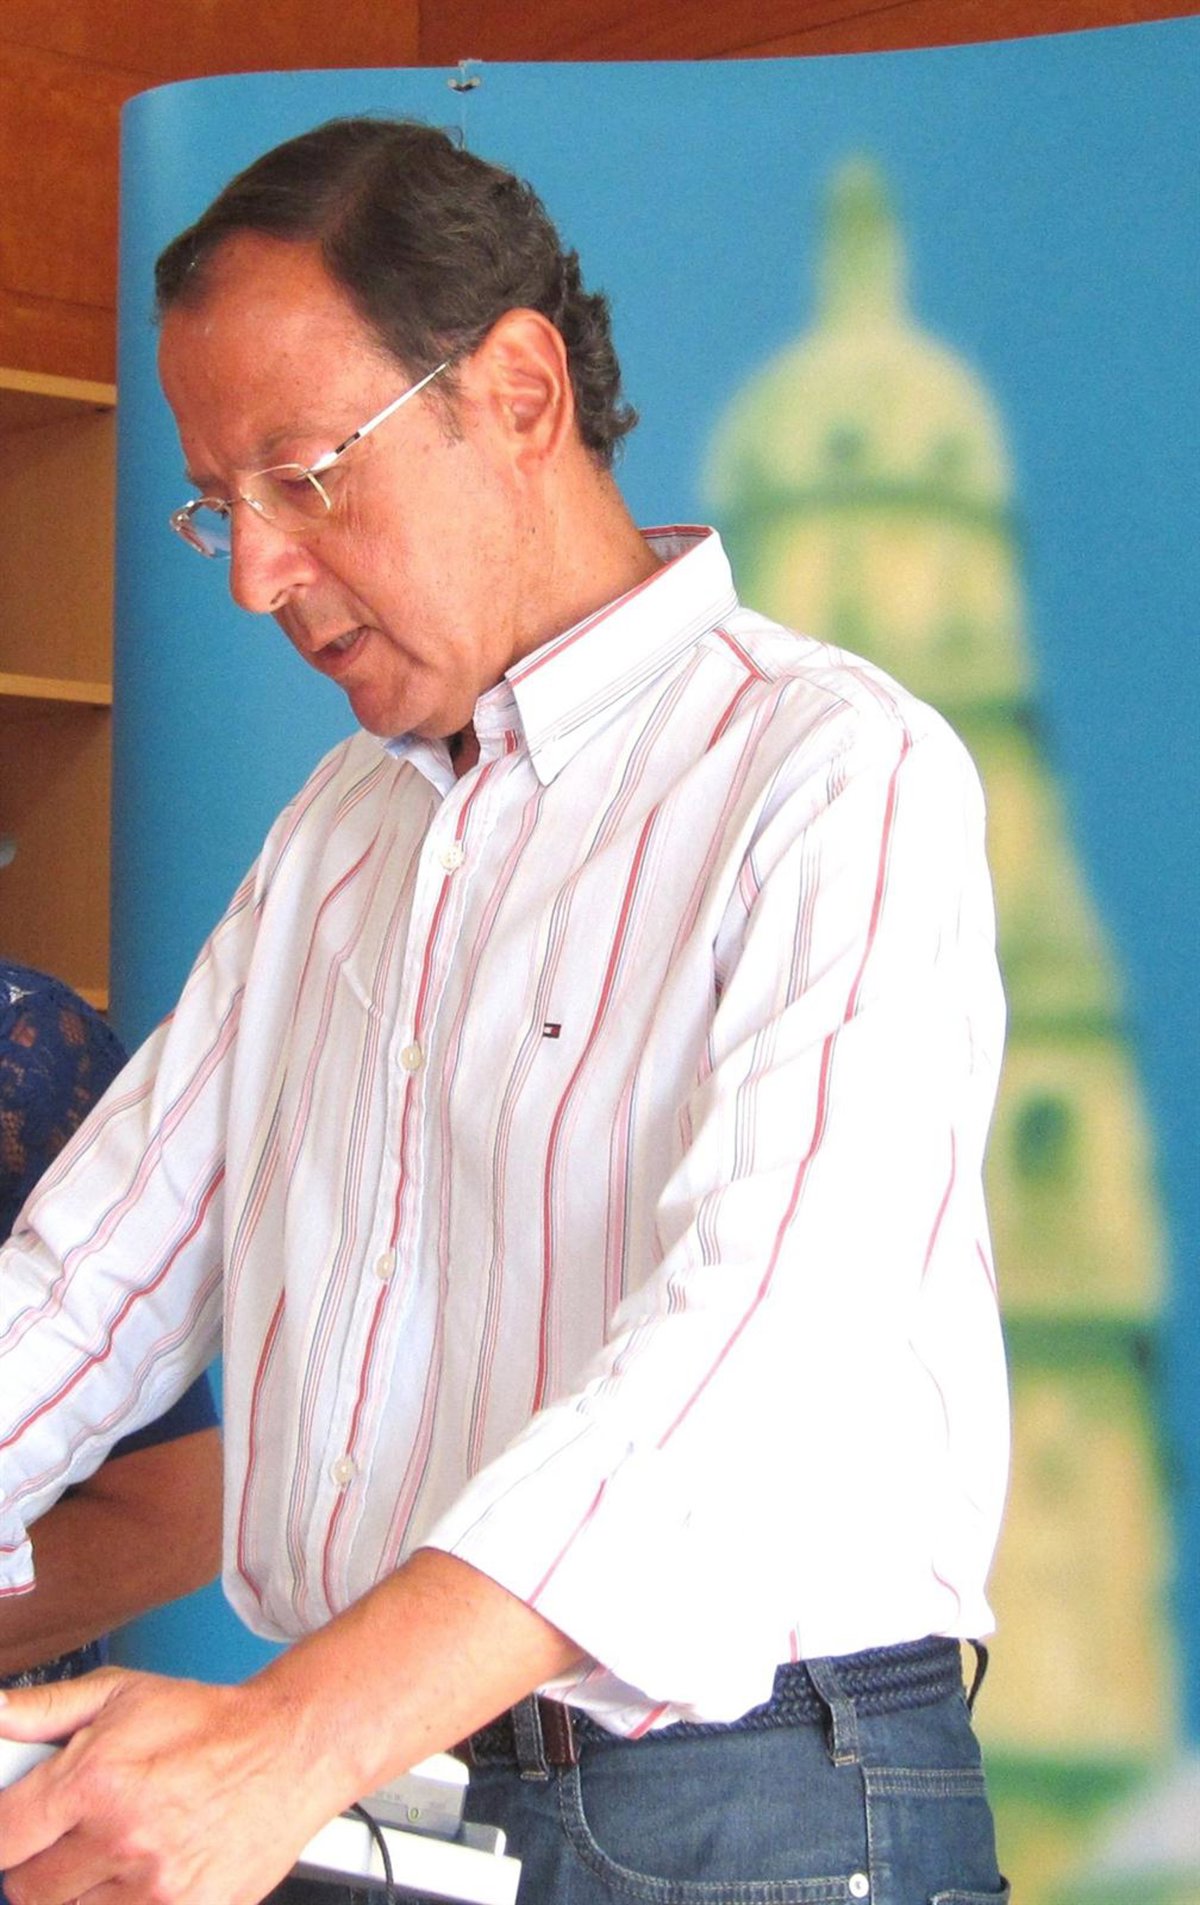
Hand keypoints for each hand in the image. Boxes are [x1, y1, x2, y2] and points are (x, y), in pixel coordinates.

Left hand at [0, 1667, 342, 1904]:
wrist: (289, 1750)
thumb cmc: (205, 1723)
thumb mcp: (121, 1694)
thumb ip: (43, 1711)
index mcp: (96, 1781)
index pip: (2, 1838)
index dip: (5, 1831)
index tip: (20, 1826)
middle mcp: (121, 1840)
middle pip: (27, 1889)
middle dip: (40, 1861)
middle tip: (76, 1832)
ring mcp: (155, 1889)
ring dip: (83, 1888)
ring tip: (117, 1847)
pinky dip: (122, 1903)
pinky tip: (143, 1871)